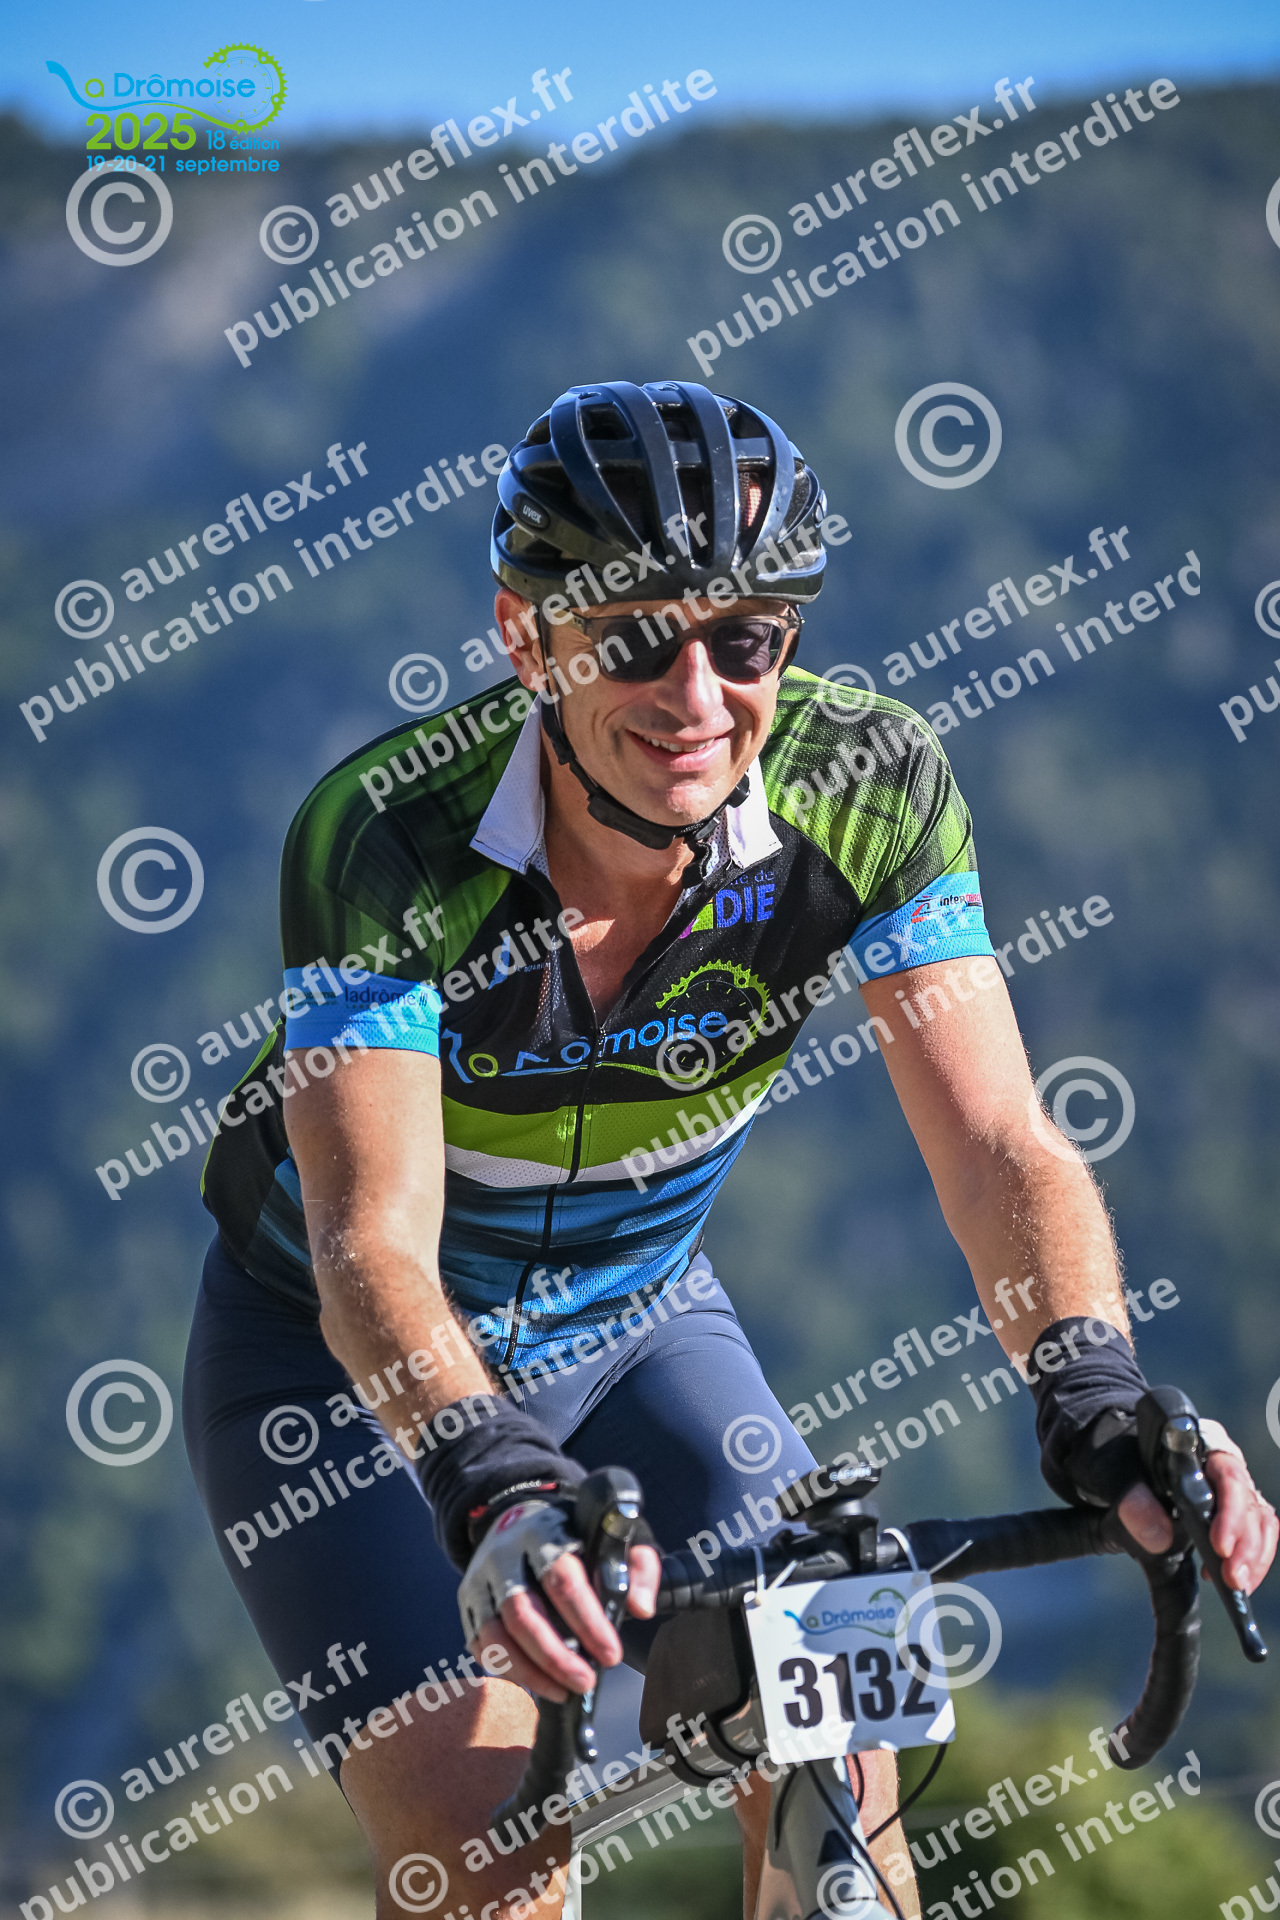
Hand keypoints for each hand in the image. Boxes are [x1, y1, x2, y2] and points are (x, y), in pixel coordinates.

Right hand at [470, 1540, 659, 1699]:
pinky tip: (537, 1682)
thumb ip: (636, 1566)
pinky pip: (481, 1646)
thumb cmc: (573, 1535)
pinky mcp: (467, 1604)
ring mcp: (480, 1580)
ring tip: (563, 1691)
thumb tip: (639, 1608)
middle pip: (522, 1613)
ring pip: (495, 1635)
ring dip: (530, 1672)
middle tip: (585, 1682)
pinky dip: (508, 1671)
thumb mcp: (611, 1535)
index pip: (562, 1579)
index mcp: (543, 1533)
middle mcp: (504, 1555)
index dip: (587, 1620)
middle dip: (555, 1657)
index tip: (612, 1654)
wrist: (517, 1516)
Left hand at [1117, 1428, 1277, 1592]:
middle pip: (1249, 1503)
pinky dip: (1250, 1562)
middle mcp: (1222, 1466)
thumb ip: (1130, 1498)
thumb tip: (1159, 1539)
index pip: (1228, 1474)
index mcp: (1198, 1444)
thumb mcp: (1111, 1471)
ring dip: (1253, 1557)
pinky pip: (1254, 1538)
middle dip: (1245, 1545)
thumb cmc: (1114, 1459)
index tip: (1219, 1545)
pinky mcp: (1229, 1516)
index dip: (1230, 1512)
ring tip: (1237, 1586)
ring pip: (1259, 1523)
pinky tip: (1231, 1582)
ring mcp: (1229, 1491)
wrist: (1112, 1467)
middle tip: (1231, 1579)